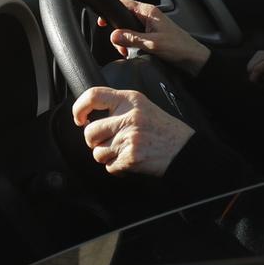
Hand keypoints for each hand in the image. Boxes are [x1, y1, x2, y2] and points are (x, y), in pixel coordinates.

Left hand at [72, 86, 194, 176]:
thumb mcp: (143, 107)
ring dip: (107, 157)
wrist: (184, 150)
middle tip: (109, 143)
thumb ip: (120, 108)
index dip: (79, 108)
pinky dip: (117, 168)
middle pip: (90, 132)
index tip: (80, 118)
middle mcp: (128, 117)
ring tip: (125, 152)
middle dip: (95, 142)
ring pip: (97, 153)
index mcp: (130, 100)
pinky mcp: (130, 157)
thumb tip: (90, 118)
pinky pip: (109, 167)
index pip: (93, 96)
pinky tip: (131, 161)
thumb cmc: (164, 130)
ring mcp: (128, 138)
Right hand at [106, 0, 209, 71]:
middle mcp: (148, 16)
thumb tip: (114, 35)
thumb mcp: (152, 43)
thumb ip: (131, 38)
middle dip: (117, 31)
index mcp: (148, 12)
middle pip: (123, 16)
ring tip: (127, 51)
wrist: (193, 58)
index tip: (104, 21)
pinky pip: (135, 35)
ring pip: (128, 27)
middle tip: (119, 45)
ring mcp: (149, 25)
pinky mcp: (151, 34)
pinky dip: (131, 43)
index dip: (111, 10)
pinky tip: (133, 52)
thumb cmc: (179, 47)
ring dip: (124, 39)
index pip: (124, 2)